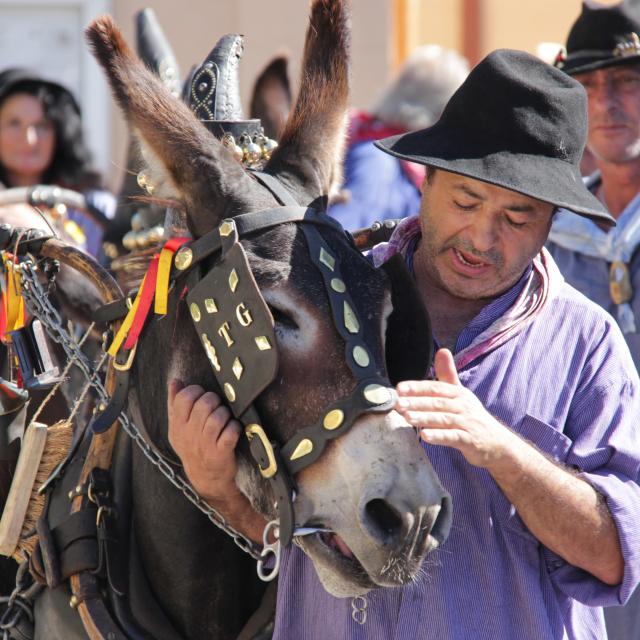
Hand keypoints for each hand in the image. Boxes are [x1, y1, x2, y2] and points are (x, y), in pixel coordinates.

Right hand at [167, 380, 241, 504]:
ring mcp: (205, 445)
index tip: (201, 396)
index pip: (183, 398)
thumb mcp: (179, 427)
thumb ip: (175, 403)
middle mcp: (190, 435)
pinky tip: (233, 429)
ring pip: (218, 417)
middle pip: (204, 404)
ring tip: (225, 418)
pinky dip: (235, 428)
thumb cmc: (193, 446)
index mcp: (178, 426)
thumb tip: (175, 381)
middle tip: (217, 406)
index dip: (196, 391)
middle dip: (214, 400)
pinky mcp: (221, 453)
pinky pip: (230, 433)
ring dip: (225, 414)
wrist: (206, 478)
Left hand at [395, 349, 519, 469]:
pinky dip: (439, 436)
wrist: (497, 443)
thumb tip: (442, 350)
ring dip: (424, 418)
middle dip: (416, 402)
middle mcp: (463, 405)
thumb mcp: (461, 394)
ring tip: (407, 418)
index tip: (399, 388)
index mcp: (458, 393)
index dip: (417, 387)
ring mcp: (467, 423)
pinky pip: (453, 437)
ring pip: (443, 419)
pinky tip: (424, 436)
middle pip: (437, 402)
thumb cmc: (472, 416)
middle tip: (398, 403)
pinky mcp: (470, 440)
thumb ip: (447, 374)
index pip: (435, 388)